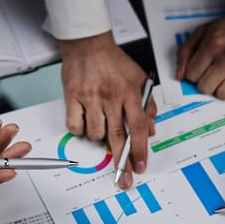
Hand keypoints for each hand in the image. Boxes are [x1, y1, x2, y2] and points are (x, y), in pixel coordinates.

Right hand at [59, 32, 156, 188]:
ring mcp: (90, 97)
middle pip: (118, 136)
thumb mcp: (139, 78)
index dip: (140, 150)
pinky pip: (76, 126)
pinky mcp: (72, 97)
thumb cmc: (114, 62)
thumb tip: (152, 130)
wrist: (88, 43)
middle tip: (124, 179)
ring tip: (101, 122)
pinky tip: (85, 120)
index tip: (140, 166)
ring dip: (99, 137)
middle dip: (122, 162)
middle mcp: (111, 96)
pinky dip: (80, 129)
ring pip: (96, 134)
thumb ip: (148, 105)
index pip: (139, 127)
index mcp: (130, 92)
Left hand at [176, 13, 224, 99]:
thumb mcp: (205, 31)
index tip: (201, 69)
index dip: (194, 74)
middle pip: (205, 88)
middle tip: (213, 73)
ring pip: (223, 94)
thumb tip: (179, 75)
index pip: (192, 75)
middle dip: (206, 82)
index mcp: (213, 45)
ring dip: (222, 88)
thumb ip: (187, 51)